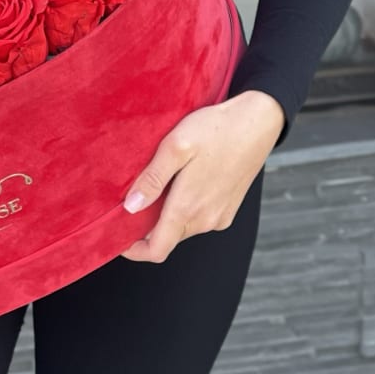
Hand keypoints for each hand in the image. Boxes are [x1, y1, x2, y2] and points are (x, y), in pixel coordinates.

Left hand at [119, 90, 284, 262]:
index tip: (117, 237)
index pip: (156, 250)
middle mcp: (206, 219)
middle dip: (145, 229)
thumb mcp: (175, 147)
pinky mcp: (228, 209)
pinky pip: (198, 219)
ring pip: (182, 228)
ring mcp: (220, 216)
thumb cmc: (214, 129)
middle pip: (167, 238)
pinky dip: (183, 210)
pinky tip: (179, 184)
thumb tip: (130, 207)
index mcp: (188, 207)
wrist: (257, 122)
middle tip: (130, 202)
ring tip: (155, 187)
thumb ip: (152, 179)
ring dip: (164, 216)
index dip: (134, 251)